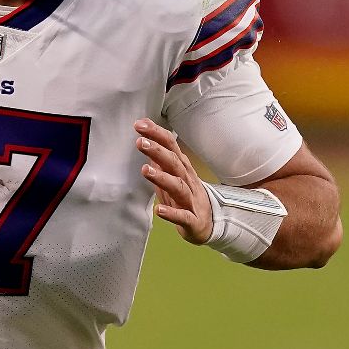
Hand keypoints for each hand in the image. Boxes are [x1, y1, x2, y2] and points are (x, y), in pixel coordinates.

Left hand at [134, 118, 212, 244]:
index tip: (139, 124)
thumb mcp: (172, 174)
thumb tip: (144, 139)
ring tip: (145, 170)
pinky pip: (182, 217)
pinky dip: (171, 214)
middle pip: (173, 163)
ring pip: (178, 186)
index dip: (156, 134)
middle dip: (157, 151)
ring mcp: (191, 200)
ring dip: (162, 177)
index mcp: (182, 168)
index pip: (170, 146)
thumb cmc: (186, 196)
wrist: (209, 224)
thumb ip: (159, 159)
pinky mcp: (192, 221)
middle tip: (140, 142)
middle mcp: (187, 181)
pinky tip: (159, 210)